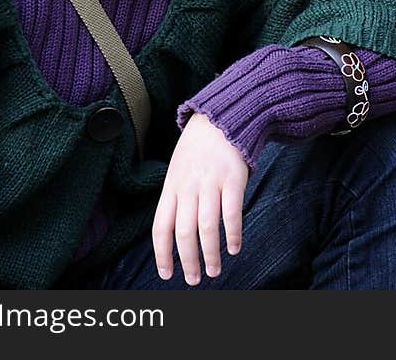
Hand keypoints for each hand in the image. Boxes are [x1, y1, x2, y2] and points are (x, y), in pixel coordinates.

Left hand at [152, 112, 248, 284]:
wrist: (221, 116)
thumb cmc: (198, 148)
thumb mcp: (177, 169)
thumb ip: (176, 197)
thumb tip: (172, 233)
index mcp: (172, 186)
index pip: (161, 226)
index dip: (162, 254)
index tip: (167, 274)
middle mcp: (188, 186)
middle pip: (184, 232)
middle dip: (188, 261)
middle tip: (194, 279)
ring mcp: (210, 182)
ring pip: (207, 227)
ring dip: (210, 254)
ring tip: (214, 270)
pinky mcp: (233, 177)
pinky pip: (231, 212)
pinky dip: (232, 234)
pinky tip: (234, 248)